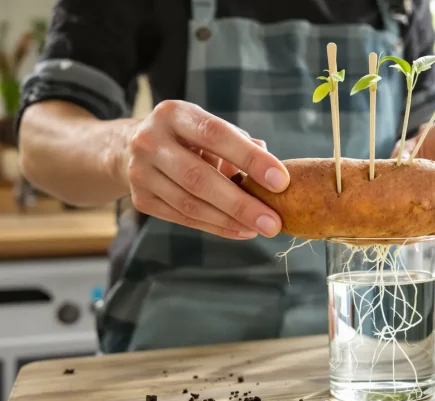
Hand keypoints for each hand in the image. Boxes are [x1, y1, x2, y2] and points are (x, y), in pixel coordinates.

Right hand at [122, 100, 288, 238]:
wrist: (131, 149)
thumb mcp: (209, 128)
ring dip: (230, 220)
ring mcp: (140, 172)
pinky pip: (183, 218)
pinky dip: (215, 227)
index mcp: (174, 114)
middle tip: (273, 222)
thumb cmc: (188, 138)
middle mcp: (150, 140)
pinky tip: (241, 231)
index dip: (250, 159)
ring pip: (190, 203)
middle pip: (199, 177)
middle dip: (240, 203)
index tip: (281, 181)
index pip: (216, 135)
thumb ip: (240, 144)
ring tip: (260, 228)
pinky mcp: (140, 199)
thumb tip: (272, 171)